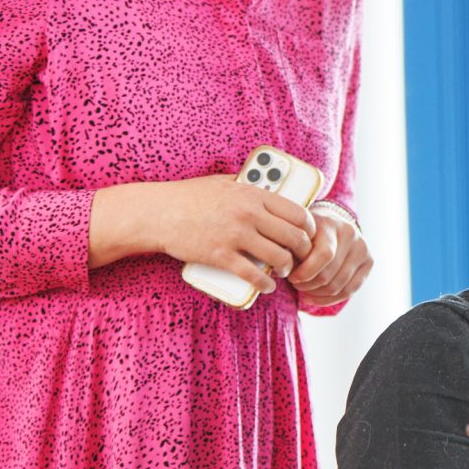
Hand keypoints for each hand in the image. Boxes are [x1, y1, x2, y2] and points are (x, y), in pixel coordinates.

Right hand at [91, 175, 314, 292]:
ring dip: (286, 268)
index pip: (298, 213)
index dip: (310, 228)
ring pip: (278, 257)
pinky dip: (265, 284)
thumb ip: (248, 185)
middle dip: (303, 251)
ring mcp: (235, 236)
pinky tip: (267, 286)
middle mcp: (249, 214)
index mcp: (254, 195)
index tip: (309, 236)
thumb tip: (270, 186)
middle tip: (300, 257)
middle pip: (294, 237)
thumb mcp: (224, 182)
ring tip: (283, 270)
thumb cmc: (190, 196)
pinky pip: (253, 274)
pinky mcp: (220, 256)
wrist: (158, 213)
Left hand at [291, 207, 372, 308]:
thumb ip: (291, 248)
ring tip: (302, 289)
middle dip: (307, 284)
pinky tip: (311, 297)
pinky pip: (349, 291)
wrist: (330, 223)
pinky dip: (327, 299)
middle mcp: (351, 235)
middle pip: (329, 274)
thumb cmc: (306, 231)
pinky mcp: (369, 262)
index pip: (324, 255)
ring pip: (338, 286)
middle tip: (294, 284)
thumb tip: (283, 270)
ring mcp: (362, 249)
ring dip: (315, 293)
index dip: (305, 272)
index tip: (290, 277)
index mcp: (332, 224)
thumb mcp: (295, 232)